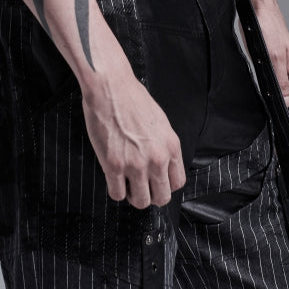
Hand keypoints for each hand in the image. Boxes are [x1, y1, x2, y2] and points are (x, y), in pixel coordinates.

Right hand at [81, 70, 185, 208]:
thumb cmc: (131, 98)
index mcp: (171, 146)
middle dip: (150, 195)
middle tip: (140, 185)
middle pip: (161, 198)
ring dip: (132, 195)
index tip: (155, 182)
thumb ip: (162, 145)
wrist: (110, 86)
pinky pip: (117, 194)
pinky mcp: (114, 165)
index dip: (165, 185)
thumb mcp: (159, 121)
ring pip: (141, 201)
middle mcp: (157, 158)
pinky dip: (115, 190)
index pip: (177, 183)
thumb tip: (160, 164)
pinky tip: (113, 177)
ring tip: (126, 183)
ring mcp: (135, 164)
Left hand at [251, 0, 288, 144]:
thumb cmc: (267, 25)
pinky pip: (276, 89)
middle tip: (283, 145)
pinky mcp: (270, 65)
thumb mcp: (273, 57)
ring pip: (287, 98)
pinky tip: (267, 109)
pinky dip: (275, 102)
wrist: (256, 5)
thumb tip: (286, 105)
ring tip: (276, 133)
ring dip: (284, 115)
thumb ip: (280, 82)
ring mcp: (282, 69)